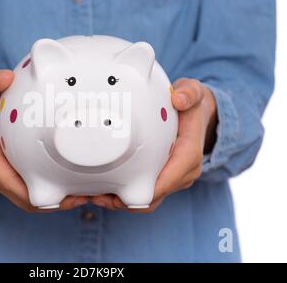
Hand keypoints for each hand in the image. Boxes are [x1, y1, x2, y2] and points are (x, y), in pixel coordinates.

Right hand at [0, 69, 87, 211]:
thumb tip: (5, 77)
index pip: (12, 185)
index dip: (37, 194)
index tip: (64, 194)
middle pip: (26, 199)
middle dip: (54, 202)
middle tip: (85, 195)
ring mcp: (5, 178)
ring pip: (32, 199)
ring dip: (57, 201)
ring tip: (85, 194)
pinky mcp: (14, 176)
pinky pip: (33, 191)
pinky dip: (52, 193)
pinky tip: (73, 186)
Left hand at [91, 78, 217, 211]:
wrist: (199, 114)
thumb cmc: (192, 105)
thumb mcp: (194, 93)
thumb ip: (189, 93)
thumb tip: (179, 99)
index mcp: (189, 154)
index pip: (167, 179)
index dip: (144, 189)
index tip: (118, 192)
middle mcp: (185, 171)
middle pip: (154, 196)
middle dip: (127, 199)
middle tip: (97, 195)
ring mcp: (176, 178)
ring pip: (149, 200)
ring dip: (123, 201)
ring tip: (96, 195)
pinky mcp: (166, 179)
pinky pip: (147, 193)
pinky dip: (127, 195)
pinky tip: (106, 190)